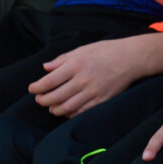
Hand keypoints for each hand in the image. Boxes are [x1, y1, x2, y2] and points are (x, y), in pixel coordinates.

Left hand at [29, 38, 147, 116]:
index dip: (37, 87)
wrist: (131, 58)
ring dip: (54, 109)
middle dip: (43, 100)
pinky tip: (65, 110)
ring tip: (50, 106)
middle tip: (39, 99)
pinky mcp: (101, 100)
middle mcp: (82, 80)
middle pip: (55, 97)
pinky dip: (69, 114)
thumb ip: (62, 60)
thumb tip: (45, 68)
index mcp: (75, 65)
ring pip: (66, 107)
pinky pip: (81, 112)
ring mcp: (92, 92)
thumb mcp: (82, 49)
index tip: (32, 89)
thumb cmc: (105, 51)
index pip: (49, 81)